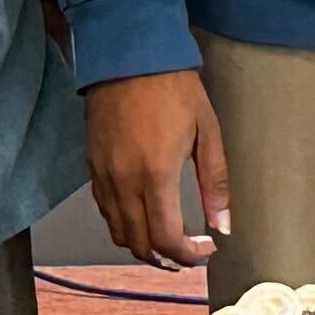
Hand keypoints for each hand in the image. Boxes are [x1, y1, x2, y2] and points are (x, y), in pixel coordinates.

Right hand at [87, 70, 231, 266]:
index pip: (166, 240)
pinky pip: (105, 210)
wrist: (129, 55)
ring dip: (142, 246)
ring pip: (118, 232)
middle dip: (166, 259)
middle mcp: (123, 183)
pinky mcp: (91, 166)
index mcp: (155, 176)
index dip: (188, 256)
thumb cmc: (174, 89)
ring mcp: (102, 176)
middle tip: (188, 252)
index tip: (206, 248)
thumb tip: (223, 227)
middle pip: (139, 245)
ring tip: (166, 242)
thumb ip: (215, 183)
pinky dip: (124, 225)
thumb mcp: (206, 132)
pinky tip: (142, 216)